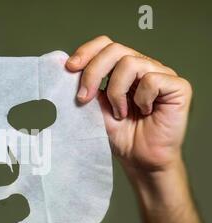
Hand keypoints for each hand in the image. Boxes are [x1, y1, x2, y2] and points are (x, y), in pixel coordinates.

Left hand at [66, 35, 191, 172]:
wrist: (140, 160)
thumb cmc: (120, 136)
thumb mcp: (94, 109)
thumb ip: (84, 87)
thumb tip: (62, 66)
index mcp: (122, 69)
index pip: (105, 45)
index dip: (86, 52)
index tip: (69, 68)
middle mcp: (142, 66)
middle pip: (114, 49)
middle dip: (93, 72)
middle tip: (83, 98)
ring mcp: (161, 74)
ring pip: (130, 63)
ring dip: (116, 92)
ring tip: (119, 114)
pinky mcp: (178, 86)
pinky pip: (152, 80)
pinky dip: (141, 99)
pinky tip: (144, 112)